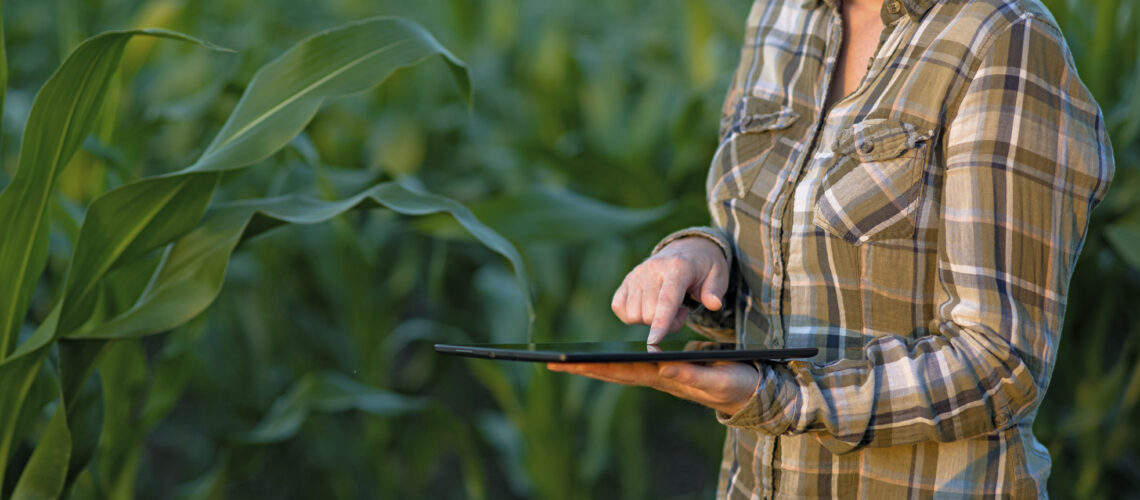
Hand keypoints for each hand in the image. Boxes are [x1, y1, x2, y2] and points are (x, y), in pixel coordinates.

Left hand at [546, 361, 758, 414]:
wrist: (749, 390)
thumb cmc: (736, 384)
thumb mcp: (718, 378)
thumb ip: (692, 375)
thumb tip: (662, 365)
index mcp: (665, 378)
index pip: (623, 371)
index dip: (596, 366)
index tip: (571, 363)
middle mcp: (656, 377)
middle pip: (612, 372)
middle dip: (582, 368)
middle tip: (552, 363)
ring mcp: (658, 375)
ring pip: (617, 370)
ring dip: (591, 366)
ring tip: (563, 362)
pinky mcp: (663, 370)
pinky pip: (629, 365)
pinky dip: (609, 362)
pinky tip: (596, 359)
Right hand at [612, 237, 728, 342]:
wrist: (688, 249)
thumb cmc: (703, 267)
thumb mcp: (718, 276)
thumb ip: (715, 291)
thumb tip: (713, 304)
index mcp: (677, 267)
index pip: (666, 300)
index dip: (661, 323)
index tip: (654, 341)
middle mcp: (653, 268)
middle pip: (649, 314)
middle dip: (666, 324)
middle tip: (681, 312)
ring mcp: (637, 273)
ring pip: (633, 314)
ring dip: (650, 320)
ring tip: (666, 307)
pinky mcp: (627, 280)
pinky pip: (619, 307)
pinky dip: (632, 315)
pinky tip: (649, 306)